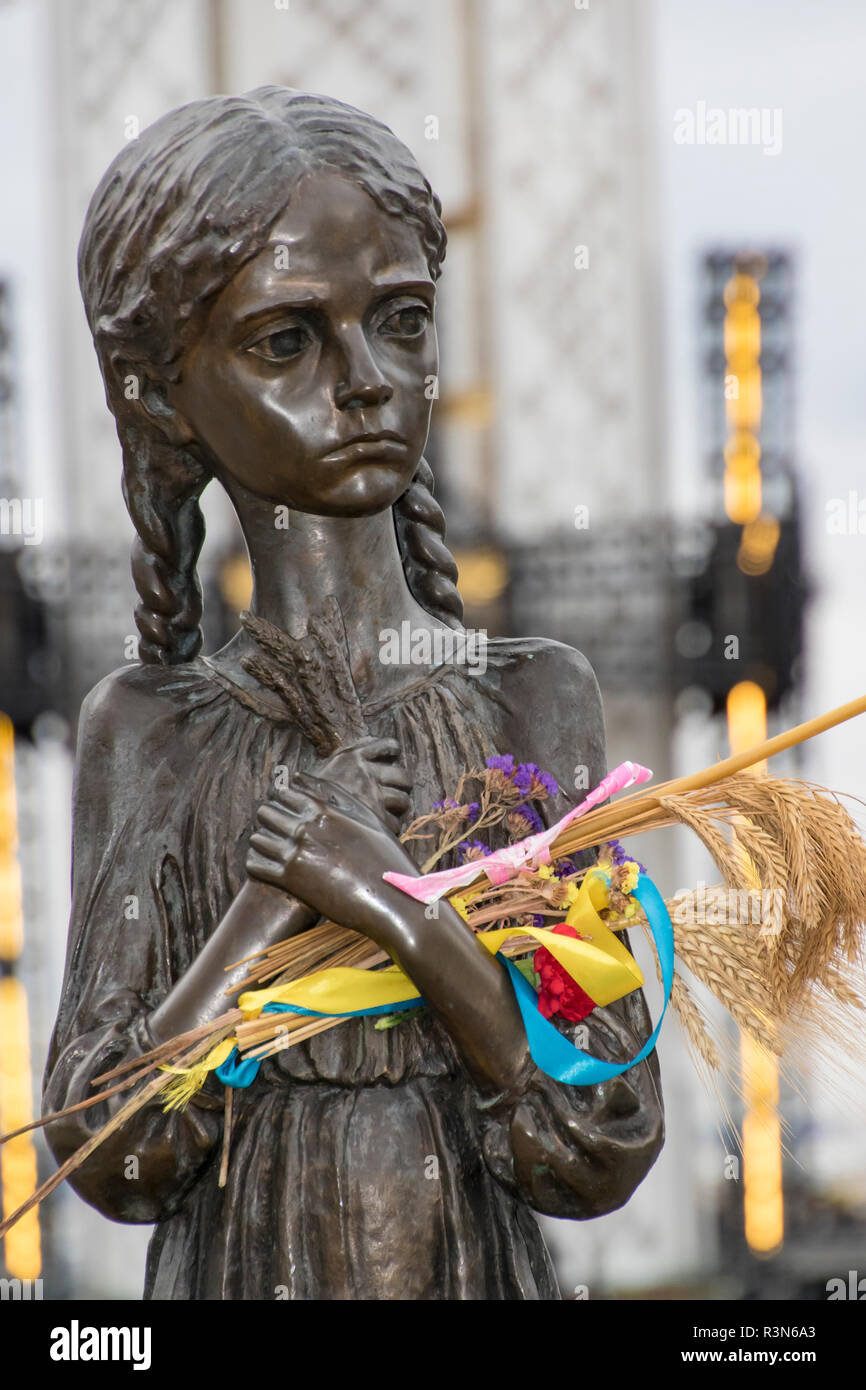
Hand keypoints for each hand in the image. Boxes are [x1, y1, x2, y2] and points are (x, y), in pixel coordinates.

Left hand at [245, 773, 420, 948]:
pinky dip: (257, 863)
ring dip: (262, 841)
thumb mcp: (369, 819)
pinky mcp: (290, 880)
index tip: (285, 809)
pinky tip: (268, 866)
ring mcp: (297, 852)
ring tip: (272, 849)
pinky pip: (256, 864)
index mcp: (326, 809)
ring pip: (258, 837)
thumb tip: (312, 781)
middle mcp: (307, 827)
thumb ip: (340, 798)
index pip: (285, 792)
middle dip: (269, 818)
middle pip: (266, 811)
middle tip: (277, 829)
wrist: (392, 899)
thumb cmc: (385, 857)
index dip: (282, 799)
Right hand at [312, 736, 411, 834]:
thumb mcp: (326, 764)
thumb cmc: (309, 790)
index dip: (393, 752)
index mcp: (354, 756)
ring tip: (393, 812)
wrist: (297, 809)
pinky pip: (394, 821)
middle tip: (396, 792)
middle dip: (402, 785)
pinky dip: (391, 826)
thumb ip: (346, 755)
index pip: (388, 745)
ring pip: (403, 800)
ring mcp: (373, 795)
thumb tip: (367, 746)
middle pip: (402, 776)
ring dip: (400, 807)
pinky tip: (384, 825)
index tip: (391, 758)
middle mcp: (367, 772)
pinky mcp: (374, 817)